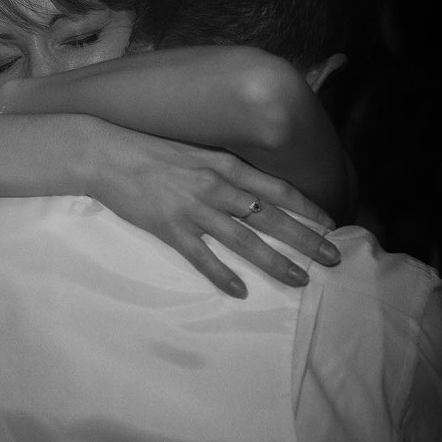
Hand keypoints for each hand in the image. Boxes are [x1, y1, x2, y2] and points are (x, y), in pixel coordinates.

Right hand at [88, 123, 339, 297]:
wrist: (107, 154)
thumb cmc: (149, 149)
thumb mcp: (196, 151)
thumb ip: (224, 169)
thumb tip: (251, 188)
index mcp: (224, 165)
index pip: (277, 188)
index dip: (307, 207)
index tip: (331, 224)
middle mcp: (216, 186)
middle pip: (271, 217)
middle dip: (306, 239)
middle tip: (334, 258)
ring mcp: (193, 209)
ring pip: (244, 241)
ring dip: (275, 262)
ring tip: (300, 280)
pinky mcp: (170, 228)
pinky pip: (202, 257)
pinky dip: (222, 275)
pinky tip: (240, 292)